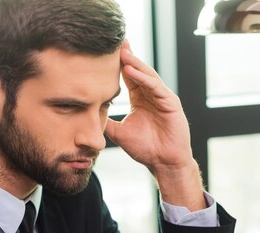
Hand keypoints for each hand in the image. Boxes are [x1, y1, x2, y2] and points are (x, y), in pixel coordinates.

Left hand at [105, 43, 204, 209]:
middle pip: (138, 71)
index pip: (128, 78)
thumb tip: (89, 117)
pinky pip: (156, 86)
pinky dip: (143, 78)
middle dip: (127, 57)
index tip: (105, 53)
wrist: (163, 163)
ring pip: (147, 75)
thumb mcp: (120, 133)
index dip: (118, 65)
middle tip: (116, 42)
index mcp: (140, 100)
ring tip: (122, 53)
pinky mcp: (171, 103)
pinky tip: (131, 71)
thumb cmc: (146, 150)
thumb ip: (108, 123)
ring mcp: (162, 98)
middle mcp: (152, 96)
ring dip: (134, 64)